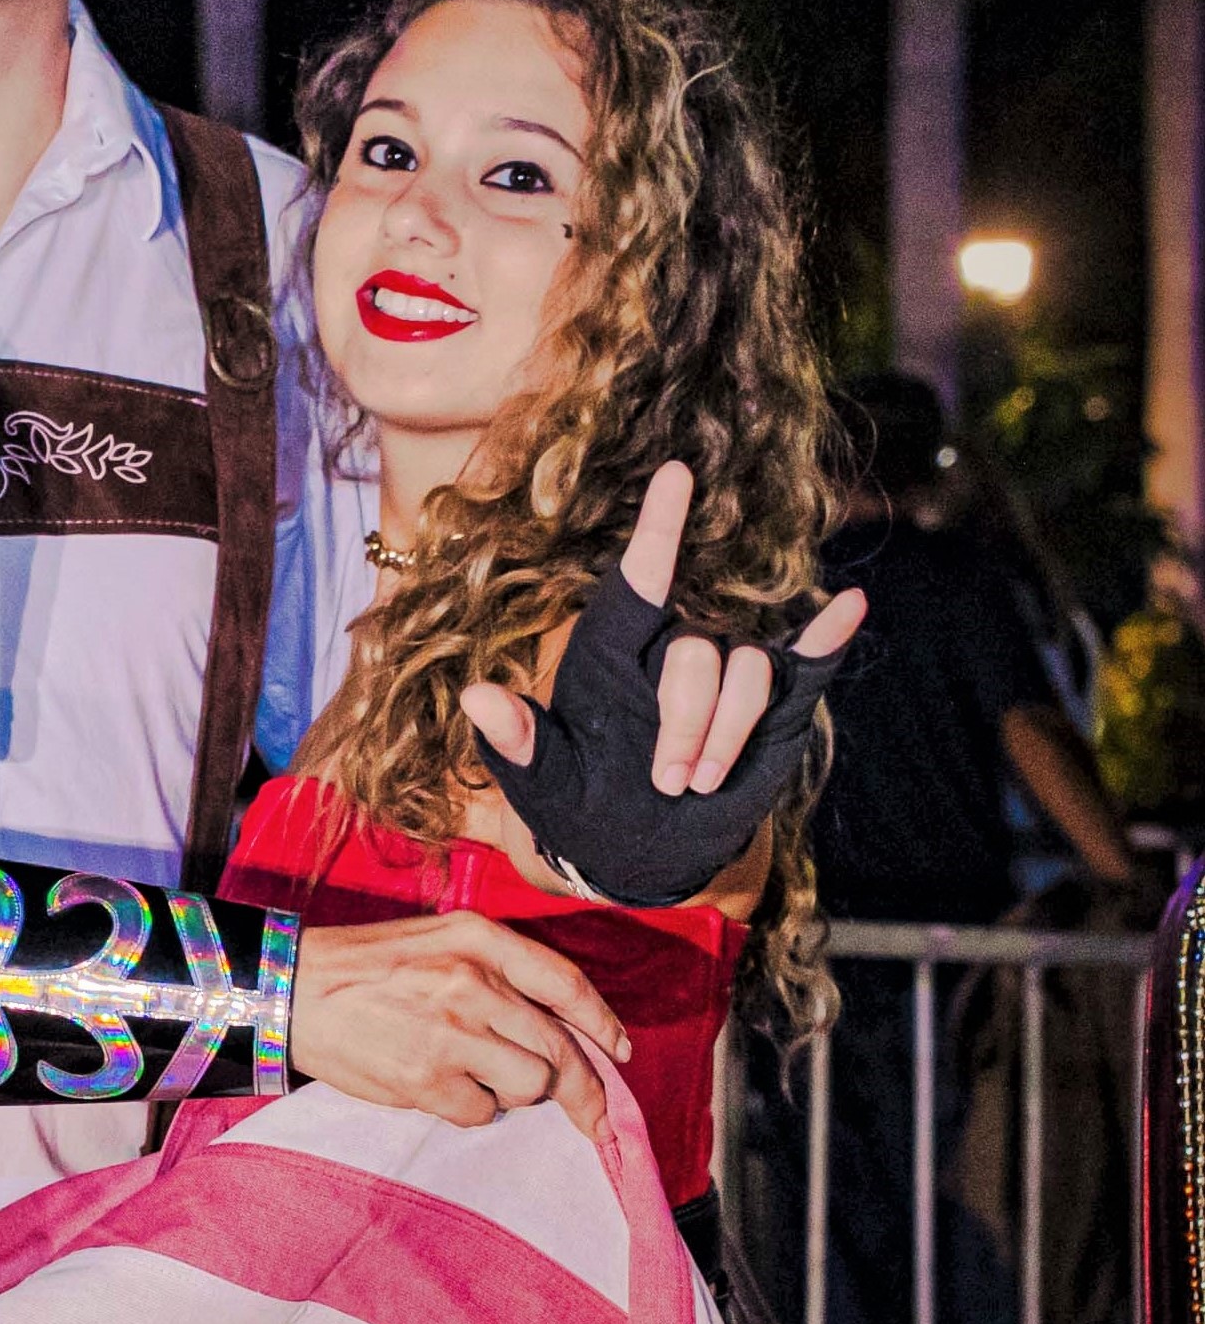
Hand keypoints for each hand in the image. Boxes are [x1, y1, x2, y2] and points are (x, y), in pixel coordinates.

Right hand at [286, 911, 630, 1141]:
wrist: (292, 989)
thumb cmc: (367, 967)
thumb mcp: (439, 939)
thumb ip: (498, 971)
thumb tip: (556, 1026)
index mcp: (481, 940)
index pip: (565, 985)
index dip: (603, 1024)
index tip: (620, 1052)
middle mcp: (475, 982)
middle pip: (559, 1049)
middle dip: (583, 1091)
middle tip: (592, 1118)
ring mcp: (452, 1033)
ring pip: (531, 1085)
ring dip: (516, 1093)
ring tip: (478, 1078)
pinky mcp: (427, 1079)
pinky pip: (483, 1112)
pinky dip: (471, 1108)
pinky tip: (441, 1088)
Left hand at [457, 462, 865, 902]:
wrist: (634, 849)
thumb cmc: (578, 800)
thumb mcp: (538, 779)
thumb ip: (513, 738)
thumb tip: (475, 695)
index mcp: (612, 648)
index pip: (640, 578)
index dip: (659, 527)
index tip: (675, 474)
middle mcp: (673, 645)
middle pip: (696, 651)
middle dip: (687, 723)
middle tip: (668, 782)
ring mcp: (727, 671)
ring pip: (748, 669)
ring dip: (727, 732)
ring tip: (698, 785)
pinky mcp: (773, 703)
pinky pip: (806, 661)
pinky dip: (828, 635)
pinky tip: (849, 606)